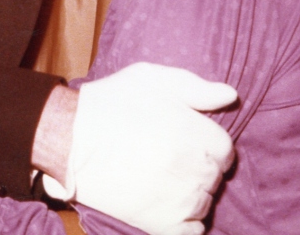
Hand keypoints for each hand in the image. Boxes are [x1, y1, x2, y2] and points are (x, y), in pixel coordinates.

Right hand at [44, 63, 236, 234]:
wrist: (69, 138)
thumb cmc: (110, 103)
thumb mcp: (152, 79)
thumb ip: (195, 87)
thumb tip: (230, 95)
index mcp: (194, 133)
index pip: (224, 148)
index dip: (205, 142)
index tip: (185, 139)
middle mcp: (192, 167)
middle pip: (215, 175)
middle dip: (197, 166)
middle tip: (168, 156)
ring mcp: (178, 199)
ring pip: (204, 203)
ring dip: (190, 193)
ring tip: (162, 178)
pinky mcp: (160, 223)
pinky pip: (192, 230)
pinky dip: (184, 221)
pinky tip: (165, 204)